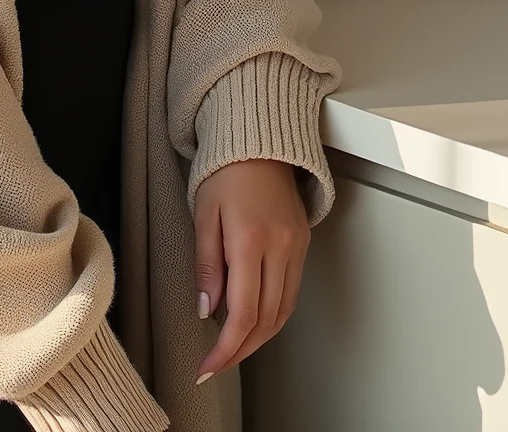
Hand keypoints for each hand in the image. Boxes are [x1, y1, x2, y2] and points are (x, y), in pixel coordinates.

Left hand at [192, 158, 309, 381]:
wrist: (259, 140)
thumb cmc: (226, 171)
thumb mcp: (204, 215)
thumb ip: (207, 266)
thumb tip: (208, 310)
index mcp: (251, 240)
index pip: (243, 313)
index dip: (225, 349)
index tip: (207, 368)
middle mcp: (280, 246)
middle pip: (267, 320)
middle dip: (241, 351)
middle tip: (216, 365)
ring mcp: (296, 245)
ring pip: (284, 311)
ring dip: (259, 338)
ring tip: (232, 349)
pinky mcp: (303, 242)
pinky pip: (291, 291)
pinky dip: (273, 314)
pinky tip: (253, 319)